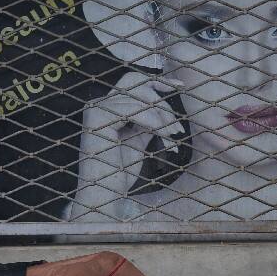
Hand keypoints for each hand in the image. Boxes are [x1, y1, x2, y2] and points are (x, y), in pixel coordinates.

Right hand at [77, 72, 185, 194]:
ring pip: (140, 99)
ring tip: (172, 138)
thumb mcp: (138, 142)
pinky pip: (134, 110)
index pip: (133, 81)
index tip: (180, 86)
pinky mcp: (98, 117)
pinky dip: (153, 121)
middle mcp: (98, 104)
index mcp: (106, 107)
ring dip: (162, 119)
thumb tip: (163, 111)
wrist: (104, 194)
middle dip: (163, 105)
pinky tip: (163, 135)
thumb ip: (147, 123)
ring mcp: (96, 108)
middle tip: (177, 130)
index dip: (157, 81)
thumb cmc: (119, 173)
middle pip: (139, 85)